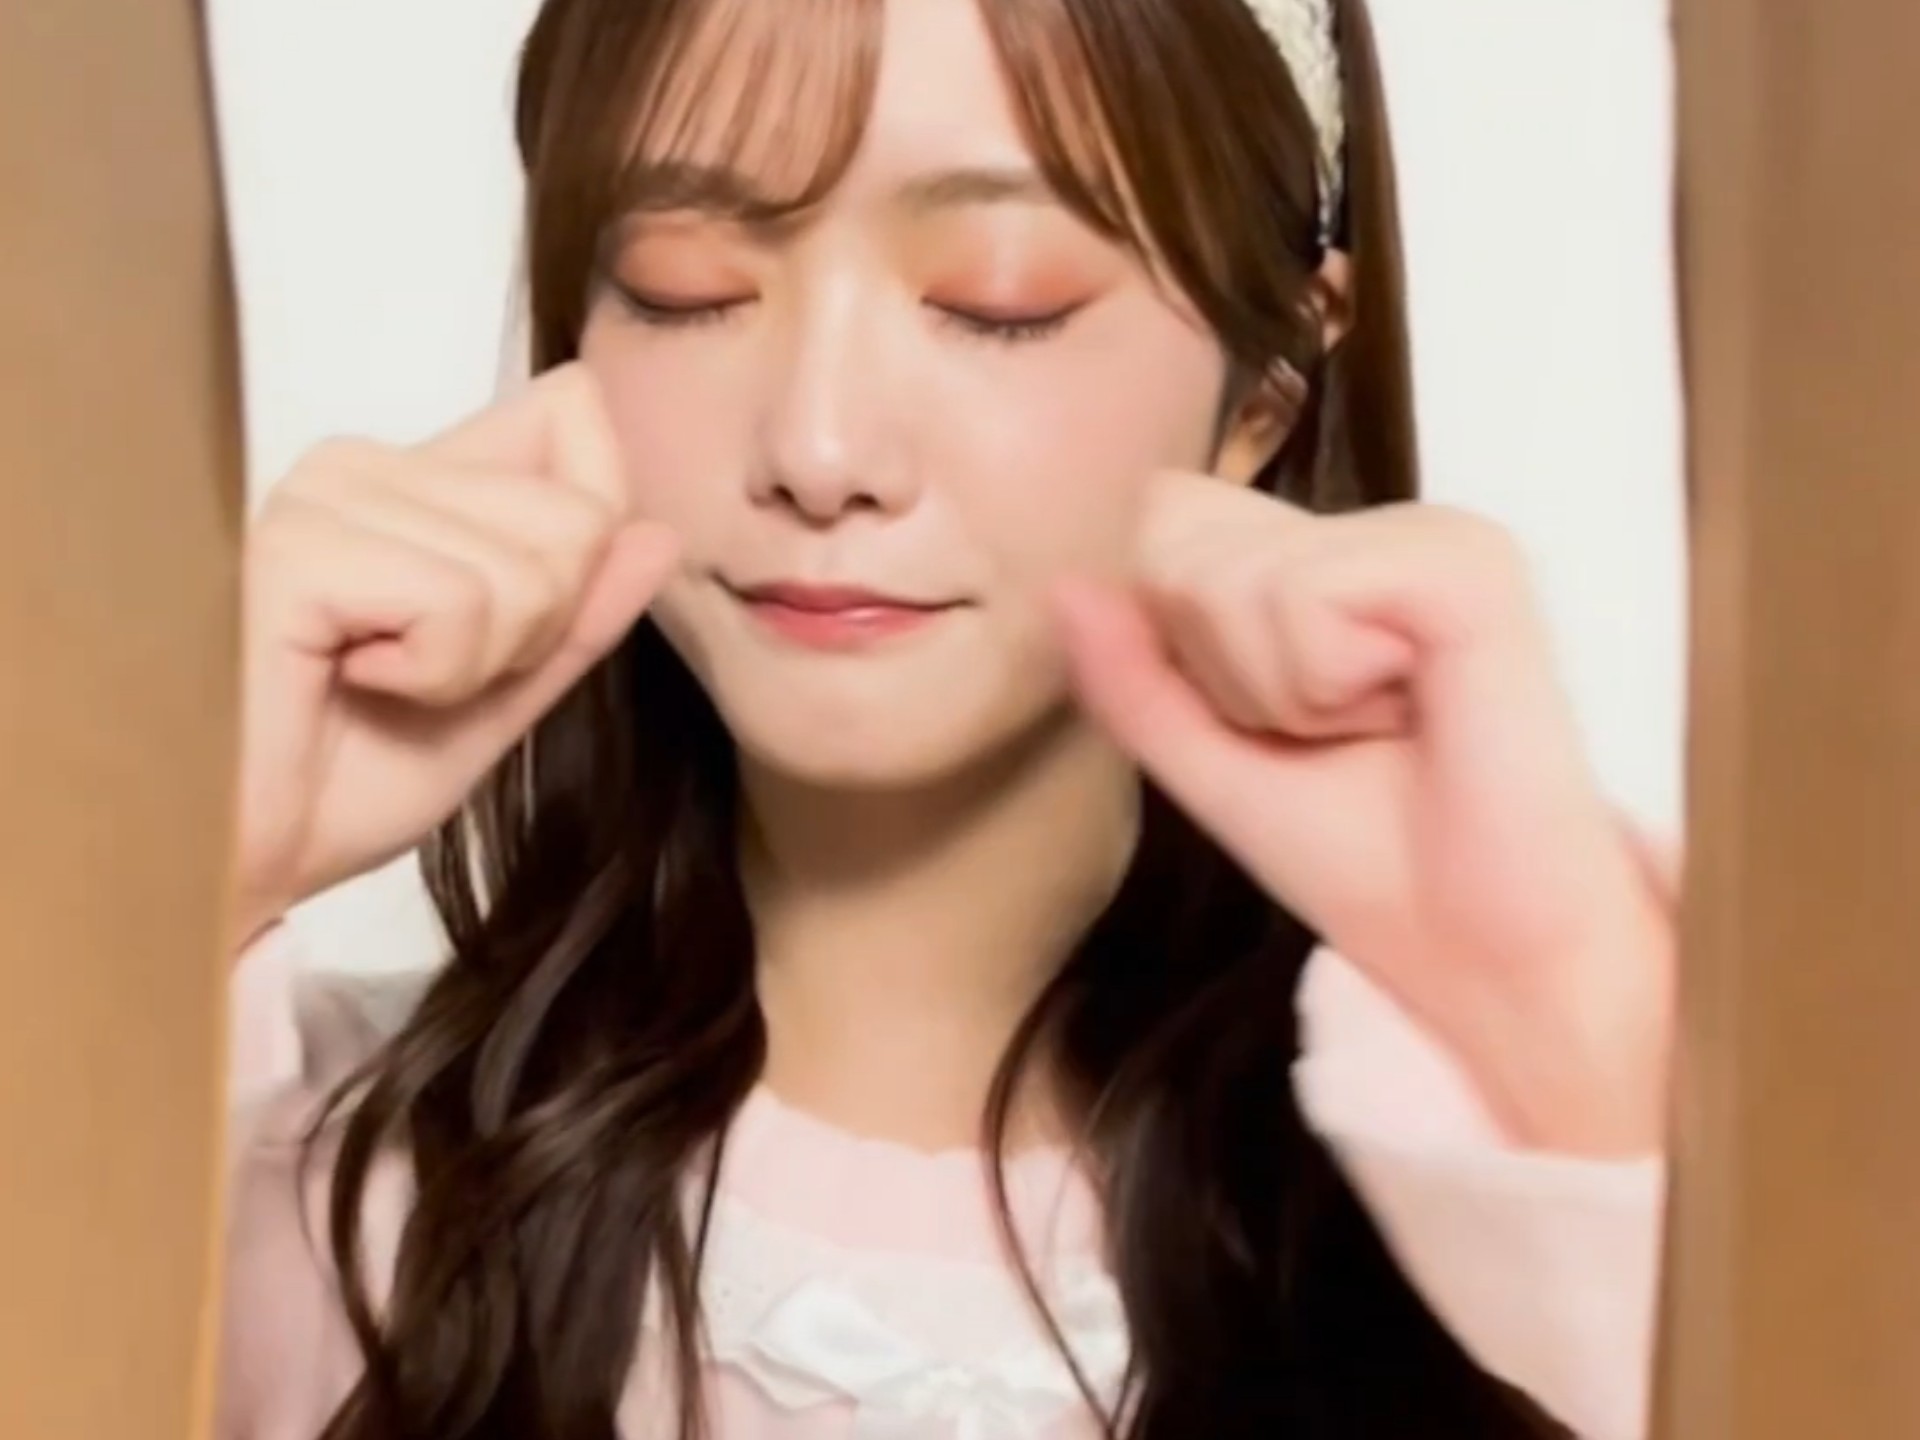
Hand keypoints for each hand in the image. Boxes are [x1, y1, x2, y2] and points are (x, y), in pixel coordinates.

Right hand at [232, 364, 676, 949]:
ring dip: (476, 668)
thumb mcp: (495, 702)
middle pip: (578, 516)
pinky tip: (343, 687)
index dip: (592, 532)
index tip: (507, 631)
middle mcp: (364, 464)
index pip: (572, 421)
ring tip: (371, 687)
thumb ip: (576, 618)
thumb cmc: (337, 785)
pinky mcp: (295, 549)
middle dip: (533, 633)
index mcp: (411, 483)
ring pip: (531, 568)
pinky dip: (431, 676)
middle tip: (420, 682)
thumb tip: (658, 532)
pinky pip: (458, 601)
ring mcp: (324, 496)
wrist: (233, 866)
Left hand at [1056, 473, 1673, 1154]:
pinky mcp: (1468, 565)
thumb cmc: (1367, 862)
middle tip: (1338, 736)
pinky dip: (1324, 685)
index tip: (1287, 725)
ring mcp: (1431, 535)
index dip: (1187, 647)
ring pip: (1231, 574)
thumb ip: (1135, 677)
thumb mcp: (1211, 764)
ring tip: (1377, 734)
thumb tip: (1061, 586)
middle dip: (1226, 673)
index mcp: (1335, 557)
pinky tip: (1409, 716)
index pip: (1165, 524)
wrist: (1482, 957)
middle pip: (1180, 544)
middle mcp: (1384, 527)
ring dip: (1279, 692)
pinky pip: (1305, 593)